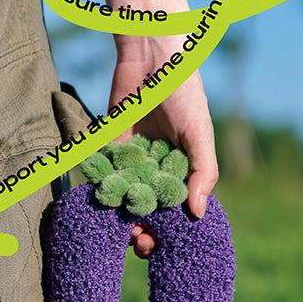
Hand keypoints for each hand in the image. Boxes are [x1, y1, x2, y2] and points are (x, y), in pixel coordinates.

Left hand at [110, 33, 217, 257]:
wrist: (151, 57)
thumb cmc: (184, 94)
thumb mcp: (200, 134)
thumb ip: (202, 173)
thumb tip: (198, 214)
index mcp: (181, 168)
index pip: (174, 207)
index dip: (168, 228)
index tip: (161, 245)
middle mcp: (156, 167)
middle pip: (147, 207)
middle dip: (141, 228)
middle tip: (137, 243)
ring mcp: (132, 158)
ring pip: (123, 196)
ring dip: (120, 216)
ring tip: (119, 231)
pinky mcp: (109, 146)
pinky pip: (103, 173)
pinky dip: (100, 190)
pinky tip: (101, 206)